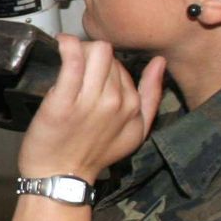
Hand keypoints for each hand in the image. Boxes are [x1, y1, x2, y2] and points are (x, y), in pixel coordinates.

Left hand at [17, 34, 164, 182]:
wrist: (60, 176)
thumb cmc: (92, 154)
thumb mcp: (135, 131)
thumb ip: (151, 96)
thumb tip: (160, 63)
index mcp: (131, 105)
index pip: (121, 65)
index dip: (102, 65)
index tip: (88, 72)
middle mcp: (115, 101)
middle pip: (107, 54)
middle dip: (90, 53)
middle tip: (75, 63)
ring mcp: (90, 101)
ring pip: (94, 52)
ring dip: (78, 48)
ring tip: (66, 56)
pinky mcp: (64, 102)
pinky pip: (72, 62)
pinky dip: (67, 47)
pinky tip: (61, 44)